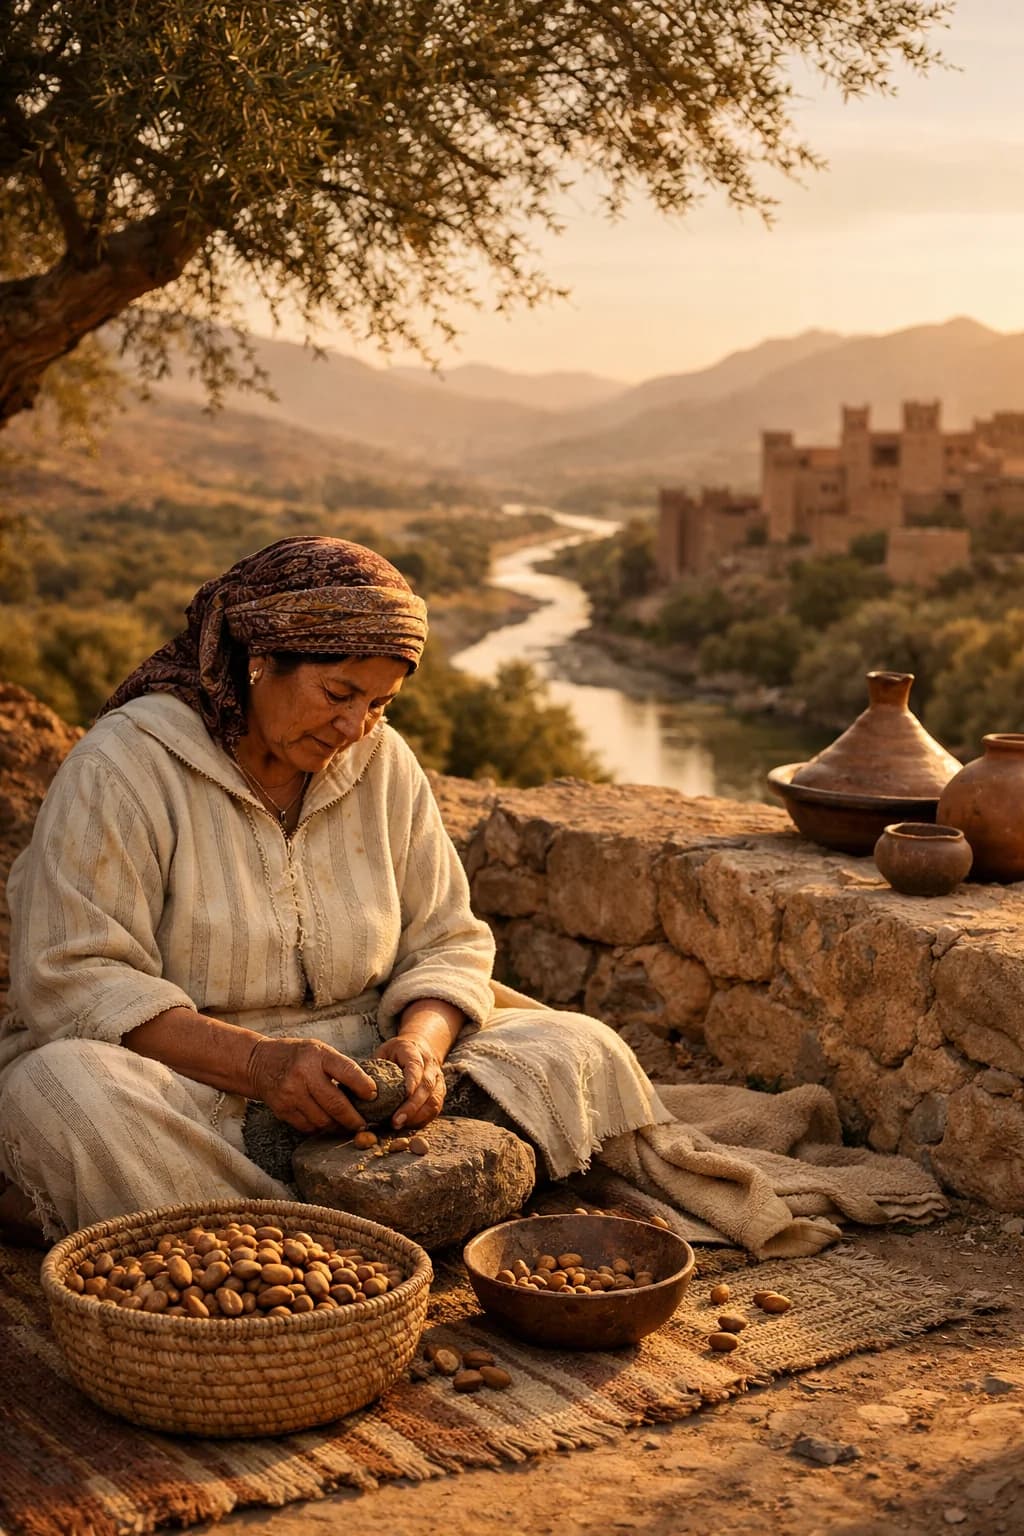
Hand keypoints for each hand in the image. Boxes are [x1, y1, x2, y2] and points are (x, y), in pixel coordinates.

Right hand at [247, 1037, 376, 1133]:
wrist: (259, 1062)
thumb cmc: (297, 1055)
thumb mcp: (319, 1050)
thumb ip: (340, 1067)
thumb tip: (368, 1091)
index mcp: (317, 1055)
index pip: (347, 1072)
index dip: (364, 1086)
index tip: (374, 1096)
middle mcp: (303, 1074)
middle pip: (336, 1104)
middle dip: (354, 1118)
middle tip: (363, 1124)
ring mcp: (291, 1093)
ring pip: (323, 1120)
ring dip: (338, 1126)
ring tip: (346, 1125)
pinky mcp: (282, 1109)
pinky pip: (308, 1127)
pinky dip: (320, 1128)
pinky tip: (327, 1124)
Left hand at [374, 1035, 445, 1128]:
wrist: (419, 1048)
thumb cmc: (396, 1053)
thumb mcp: (382, 1053)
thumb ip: (374, 1068)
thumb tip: (357, 1088)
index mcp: (413, 1051)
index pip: (415, 1066)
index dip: (412, 1080)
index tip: (404, 1094)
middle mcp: (429, 1065)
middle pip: (426, 1087)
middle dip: (412, 1106)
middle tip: (396, 1121)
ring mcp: (437, 1080)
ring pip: (433, 1100)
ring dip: (417, 1116)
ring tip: (400, 1126)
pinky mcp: (439, 1093)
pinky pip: (434, 1109)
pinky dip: (422, 1119)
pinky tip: (408, 1126)